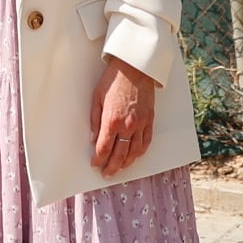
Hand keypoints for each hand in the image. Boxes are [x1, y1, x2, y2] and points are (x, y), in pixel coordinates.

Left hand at [89, 54, 157, 176]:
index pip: (104, 148)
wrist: (134, 68)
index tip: (95, 165)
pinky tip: (135, 156)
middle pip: (119, 155)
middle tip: (107, 173)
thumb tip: (93, 139)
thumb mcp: (97, 98)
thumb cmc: (113, 80)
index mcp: (111, 120)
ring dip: (126, 162)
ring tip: (120, 168)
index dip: (99, 160)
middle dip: (112, 166)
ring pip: (134, 152)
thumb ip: (95, 120)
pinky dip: (140, 152)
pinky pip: (146, 142)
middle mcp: (127, 126)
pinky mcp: (149, 120)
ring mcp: (140, 124)